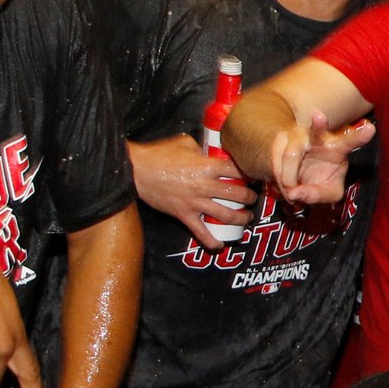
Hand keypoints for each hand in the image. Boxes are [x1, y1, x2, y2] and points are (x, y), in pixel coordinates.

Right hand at [130, 134, 256, 249]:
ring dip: (241, 218)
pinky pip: (200, 232)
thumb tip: (211, 149)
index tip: (253, 174)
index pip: (237, 169)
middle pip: (238, 194)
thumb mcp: (184, 142)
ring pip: (226, 215)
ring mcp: (194, 202)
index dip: (249, 172)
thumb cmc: (158, 154)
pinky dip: (211, 241)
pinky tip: (220, 244)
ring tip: (246, 217)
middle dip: (250, 197)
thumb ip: (202, 147)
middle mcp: (204, 185)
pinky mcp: (183, 214)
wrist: (135, 170)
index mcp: (207, 166)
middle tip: (252, 198)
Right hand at [264, 111, 375, 205]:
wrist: (297, 176)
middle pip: (318, 130)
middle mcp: (319, 139)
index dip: (360, 136)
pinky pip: (275, 159)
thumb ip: (317, 195)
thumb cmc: (319, 181)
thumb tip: (295, 193)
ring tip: (291, 190)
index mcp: (338, 149)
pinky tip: (283, 183)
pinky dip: (278, 176)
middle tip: (319, 115)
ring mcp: (298, 136)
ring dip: (289, 177)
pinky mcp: (280, 140)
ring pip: (292, 154)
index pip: (350, 142)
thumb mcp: (328, 193)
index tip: (371, 129)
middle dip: (319, 124)